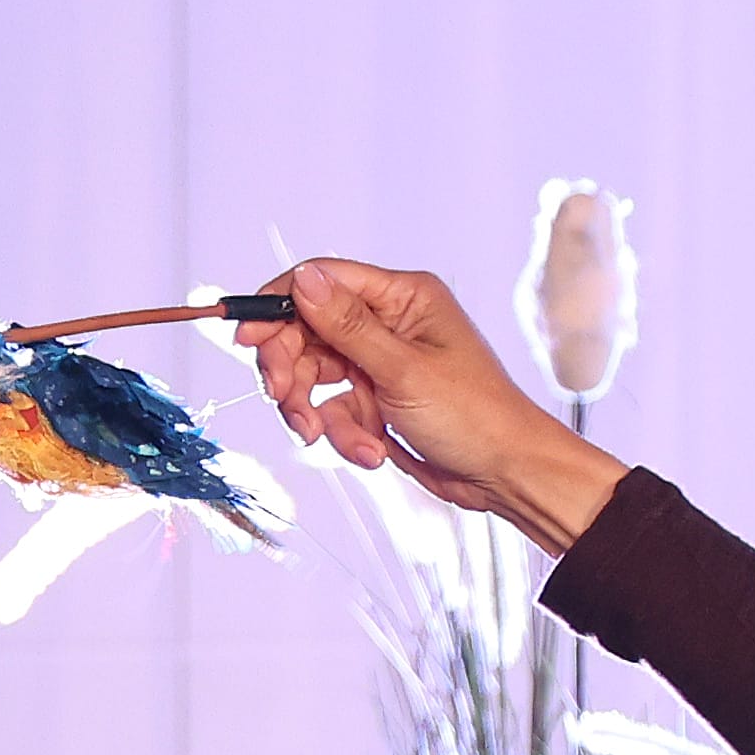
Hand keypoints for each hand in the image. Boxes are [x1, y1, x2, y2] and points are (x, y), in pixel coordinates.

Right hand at [235, 257, 623, 550]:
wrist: (506, 474)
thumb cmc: (476, 416)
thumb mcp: (403, 370)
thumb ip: (346, 326)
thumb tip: (303, 280)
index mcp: (403, 297)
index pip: (324, 281)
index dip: (279, 307)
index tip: (248, 340)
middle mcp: (389, 323)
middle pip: (308, 332)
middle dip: (292, 372)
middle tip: (288, 403)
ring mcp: (381, 362)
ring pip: (315, 377)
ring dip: (317, 414)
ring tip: (337, 441)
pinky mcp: (377, 400)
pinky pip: (335, 410)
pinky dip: (344, 435)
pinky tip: (372, 453)